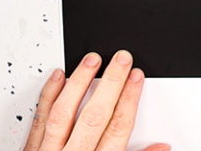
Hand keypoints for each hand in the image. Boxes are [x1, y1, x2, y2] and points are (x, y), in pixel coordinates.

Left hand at [23, 50, 169, 150]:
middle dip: (110, 83)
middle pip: (94, 116)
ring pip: (64, 112)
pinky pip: (39, 120)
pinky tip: (58, 77)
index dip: (129, 99)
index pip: (118, 128)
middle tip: (121, 59)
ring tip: (92, 60)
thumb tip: (161, 149)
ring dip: (79, 83)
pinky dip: (48, 95)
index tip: (137, 77)